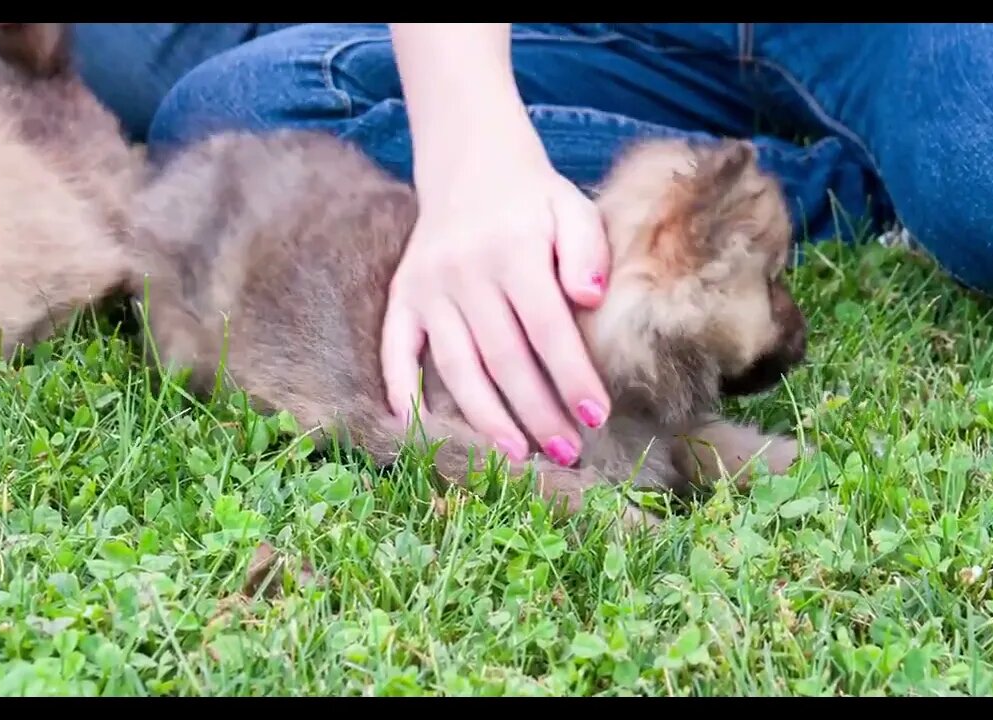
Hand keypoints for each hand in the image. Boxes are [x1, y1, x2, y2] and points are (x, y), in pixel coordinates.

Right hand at [381, 135, 611, 467]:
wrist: (469, 163)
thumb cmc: (533, 200)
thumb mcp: (572, 207)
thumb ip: (588, 250)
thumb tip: (590, 297)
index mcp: (513, 250)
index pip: (548, 328)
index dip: (572, 376)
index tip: (596, 416)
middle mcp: (465, 272)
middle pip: (505, 358)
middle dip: (538, 412)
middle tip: (567, 451)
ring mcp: (428, 287)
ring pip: (457, 366)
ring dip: (486, 417)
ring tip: (516, 454)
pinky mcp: (402, 296)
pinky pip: (396, 350)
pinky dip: (403, 391)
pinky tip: (419, 429)